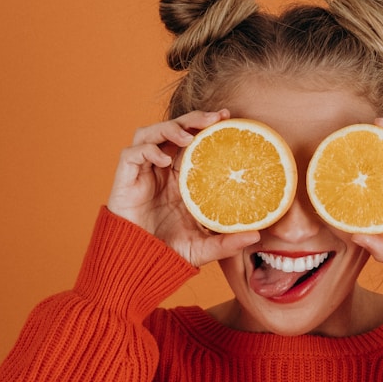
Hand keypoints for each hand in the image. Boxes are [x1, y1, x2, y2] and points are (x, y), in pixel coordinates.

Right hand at [107, 110, 259, 267]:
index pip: (193, 141)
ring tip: (189, 137)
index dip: (207, 126)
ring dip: (169, 129)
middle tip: (215, 118)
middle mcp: (162, 169)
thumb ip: (228, 242)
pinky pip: (132, 154)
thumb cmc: (169, 252)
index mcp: (181, 178)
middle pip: (174, 129)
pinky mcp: (125, 179)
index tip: (228, 118)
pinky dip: (148, 150)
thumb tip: (257, 235)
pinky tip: (164, 160)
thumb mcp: (204, 247)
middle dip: (193, 118)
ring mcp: (143, 172)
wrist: (138, 264)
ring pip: (151, 133)